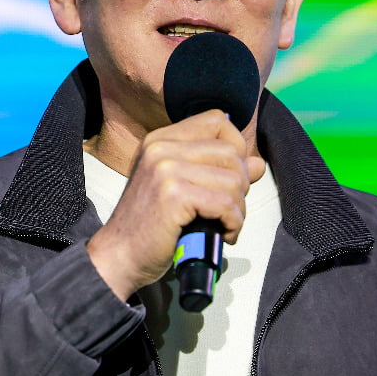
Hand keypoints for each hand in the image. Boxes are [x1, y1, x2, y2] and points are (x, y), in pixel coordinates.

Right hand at [86, 109, 266, 300]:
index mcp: (161, 140)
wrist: (119, 255)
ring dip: (238, 209)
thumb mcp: (181, 188)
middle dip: (241, 184)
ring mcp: (166, 169)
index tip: (231, 176)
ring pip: (233, 180)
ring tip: (224, 224)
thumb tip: (257, 163)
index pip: (217, 121)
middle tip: (228, 209)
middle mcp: (161, 148)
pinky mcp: (173, 195)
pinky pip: (225, 203)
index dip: (236, 147)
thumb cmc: (149, 225)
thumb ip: (217, 170)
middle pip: (231, 151)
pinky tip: (223, 234)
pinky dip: (233, 223)